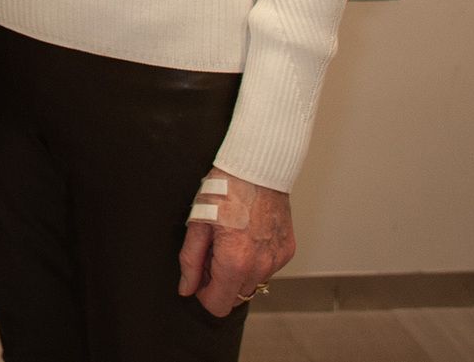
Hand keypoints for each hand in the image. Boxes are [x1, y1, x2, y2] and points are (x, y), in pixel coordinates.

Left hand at [176, 167, 294, 317]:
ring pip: (253, 283)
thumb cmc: (226, 188)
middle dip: (220, 281)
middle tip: (213, 251)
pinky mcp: (287, 251)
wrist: (258, 167)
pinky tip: (248, 235)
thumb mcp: (198, 223)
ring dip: (239, 272)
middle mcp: (260, 266)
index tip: (200, 276)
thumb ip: (190, 260)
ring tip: (231, 240)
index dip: (204, 294)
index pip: (219, 305)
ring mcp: (276, 260)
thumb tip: (186, 287)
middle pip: (236, 296)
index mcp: (234, 262)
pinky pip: (268, 268)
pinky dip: (256, 260)